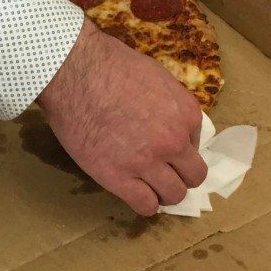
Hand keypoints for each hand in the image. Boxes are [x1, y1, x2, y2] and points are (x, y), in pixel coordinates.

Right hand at [38, 21, 206, 215]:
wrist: (74, 71)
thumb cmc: (110, 65)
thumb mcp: (156, 77)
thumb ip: (170, 104)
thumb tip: (169, 119)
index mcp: (186, 114)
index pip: (196, 145)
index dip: (178, 147)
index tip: (161, 146)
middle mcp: (173, 141)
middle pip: (194, 176)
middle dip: (180, 175)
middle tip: (161, 171)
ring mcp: (147, 162)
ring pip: (174, 195)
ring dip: (163, 193)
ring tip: (147, 185)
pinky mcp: (119, 177)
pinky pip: (145, 205)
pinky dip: (144, 204)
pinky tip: (133, 193)